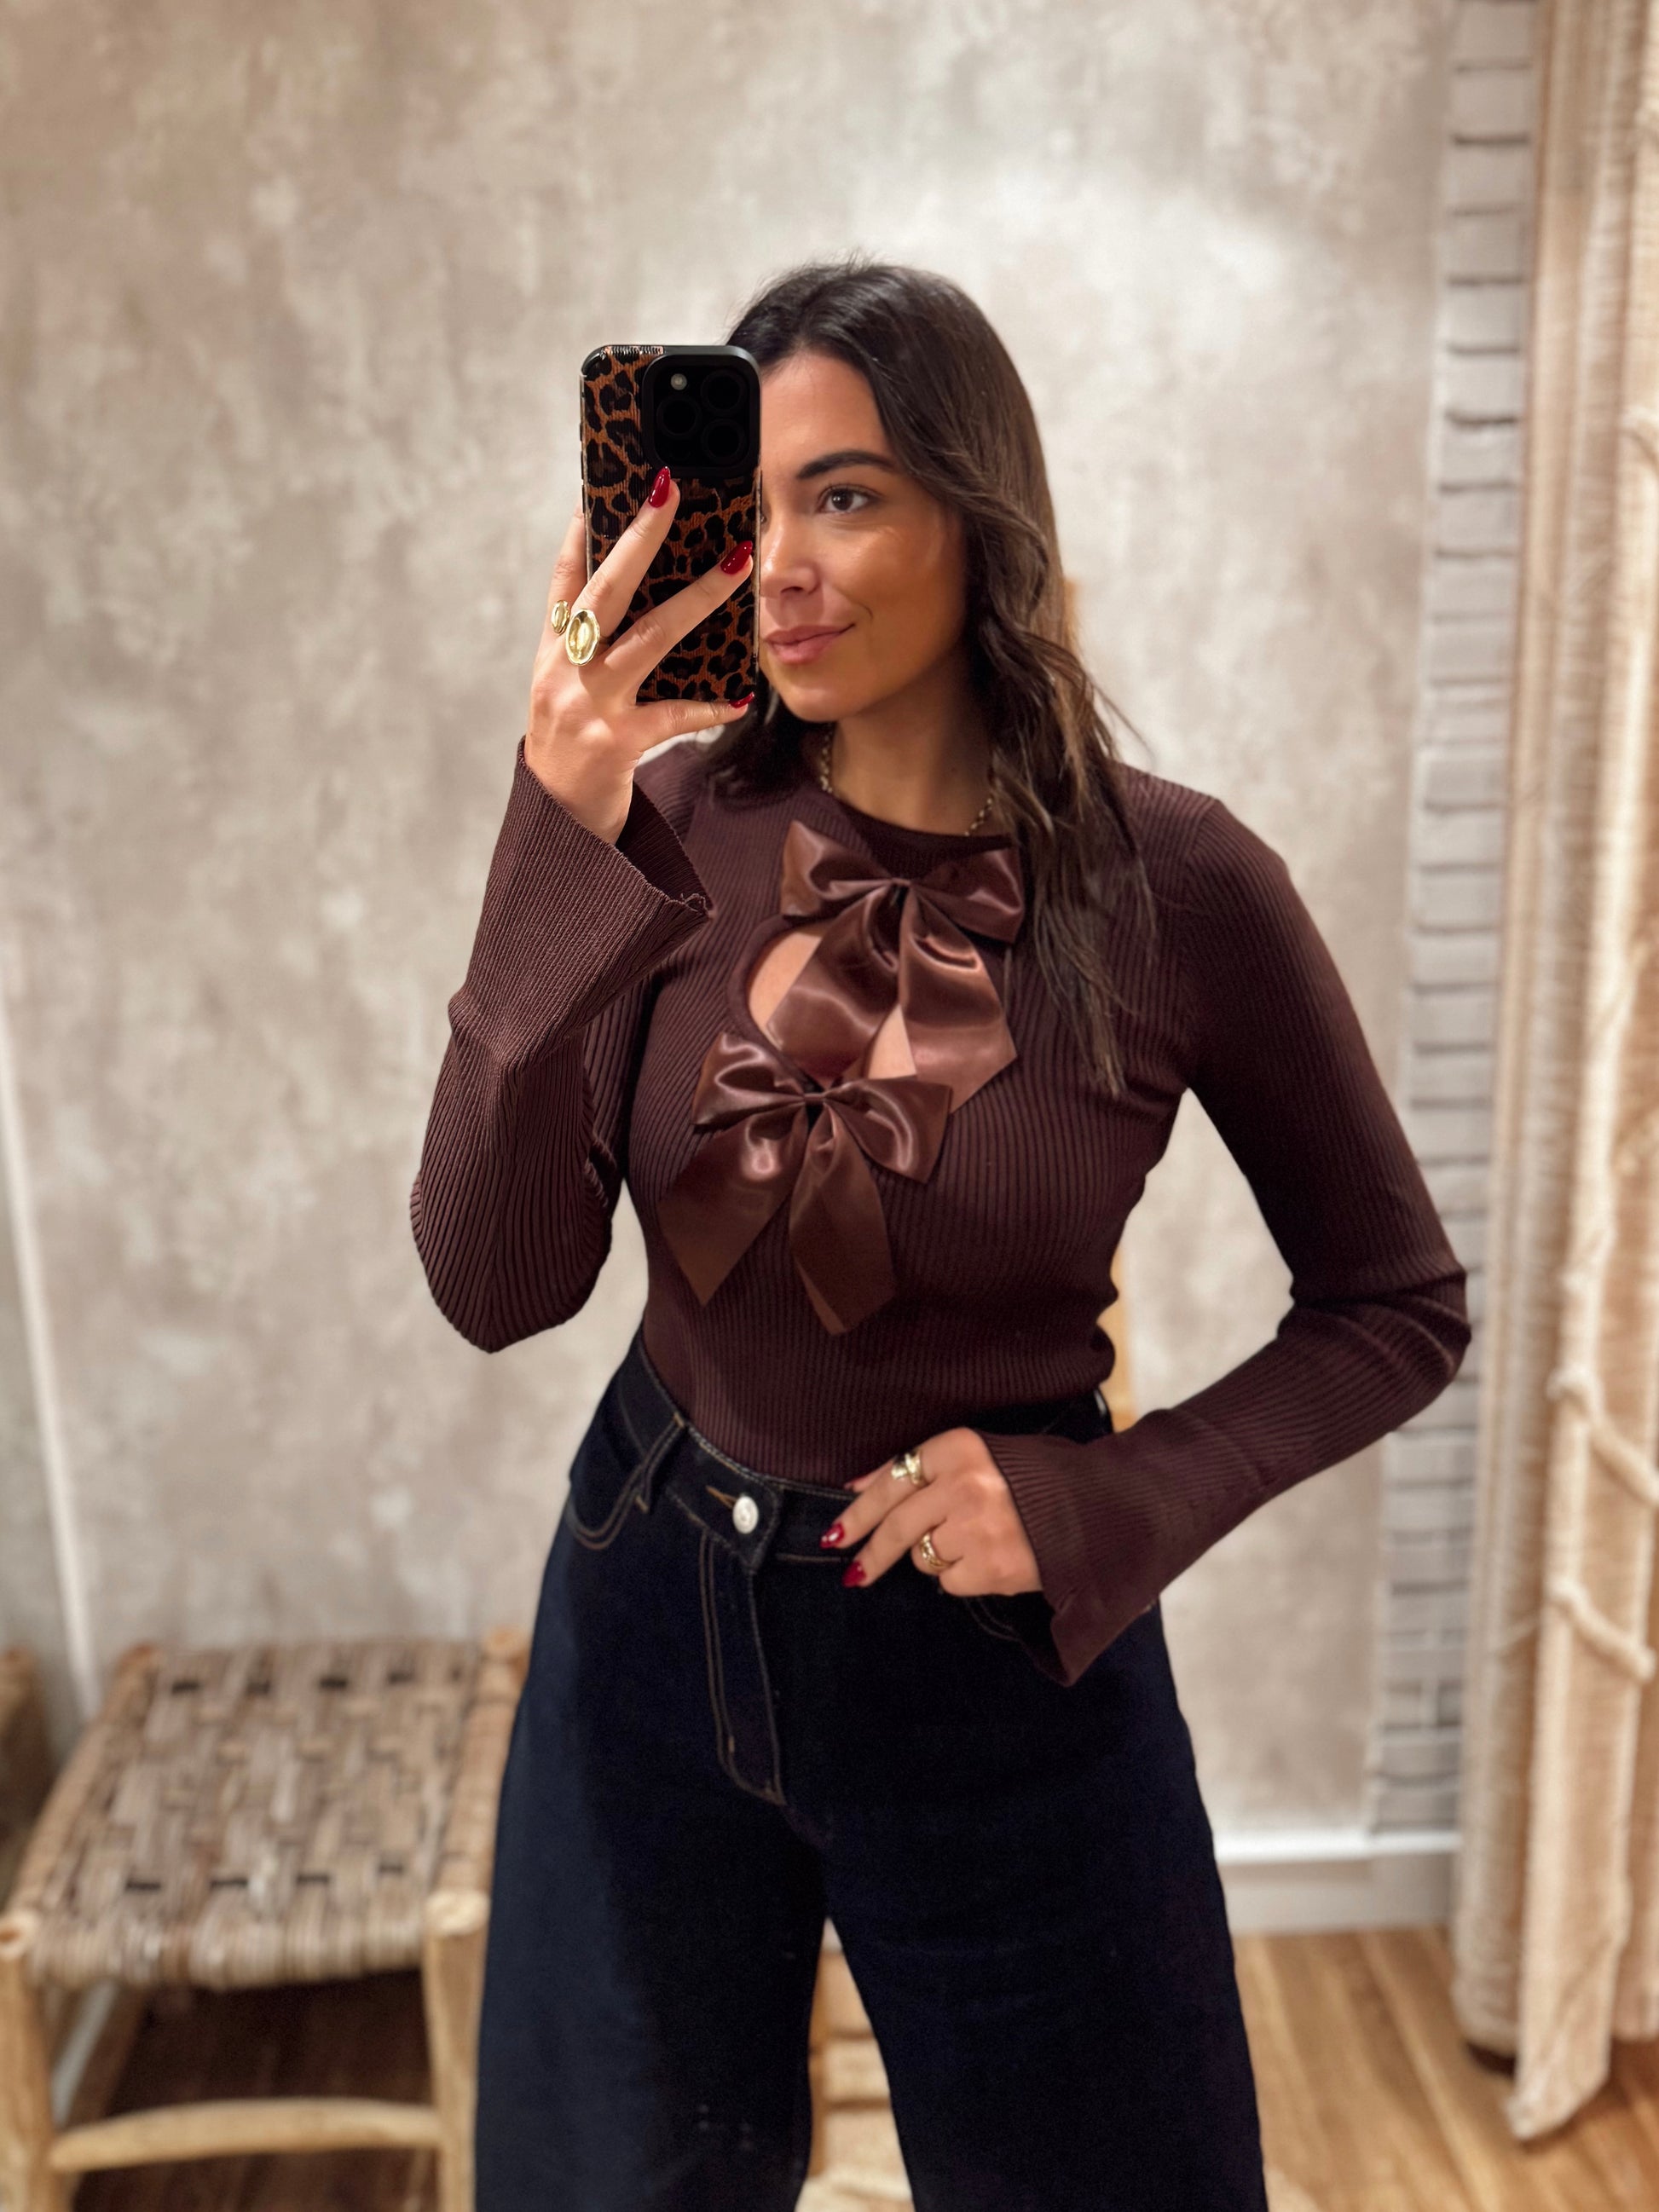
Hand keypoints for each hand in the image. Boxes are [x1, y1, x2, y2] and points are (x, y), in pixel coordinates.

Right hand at [525, 468, 754, 842]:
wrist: (556, 822)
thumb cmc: (571, 752)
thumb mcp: (566, 694)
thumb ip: (589, 652)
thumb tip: (640, 608)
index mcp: (552, 656)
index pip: (562, 585)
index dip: (577, 537)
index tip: (596, 492)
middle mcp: (565, 673)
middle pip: (605, 592)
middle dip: (639, 538)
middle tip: (669, 492)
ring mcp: (590, 705)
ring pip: (650, 638)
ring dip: (697, 599)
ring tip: (735, 564)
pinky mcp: (618, 742)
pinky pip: (676, 715)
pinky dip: (710, 706)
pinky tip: (741, 698)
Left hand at [820, 1428, 1042, 1597]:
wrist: (1099, 1508)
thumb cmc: (1036, 1478)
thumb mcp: (979, 1455)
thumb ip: (922, 1468)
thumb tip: (857, 1485)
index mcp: (960, 1448)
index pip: (893, 1480)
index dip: (859, 1510)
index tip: (836, 1533)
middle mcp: (965, 1486)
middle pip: (899, 1525)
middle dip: (870, 1552)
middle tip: (853, 1572)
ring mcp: (978, 1529)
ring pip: (924, 1557)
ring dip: (935, 1557)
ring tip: (973, 1542)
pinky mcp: (992, 1568)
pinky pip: (950, 1582)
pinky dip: (962, 1577)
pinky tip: (989, 1560)